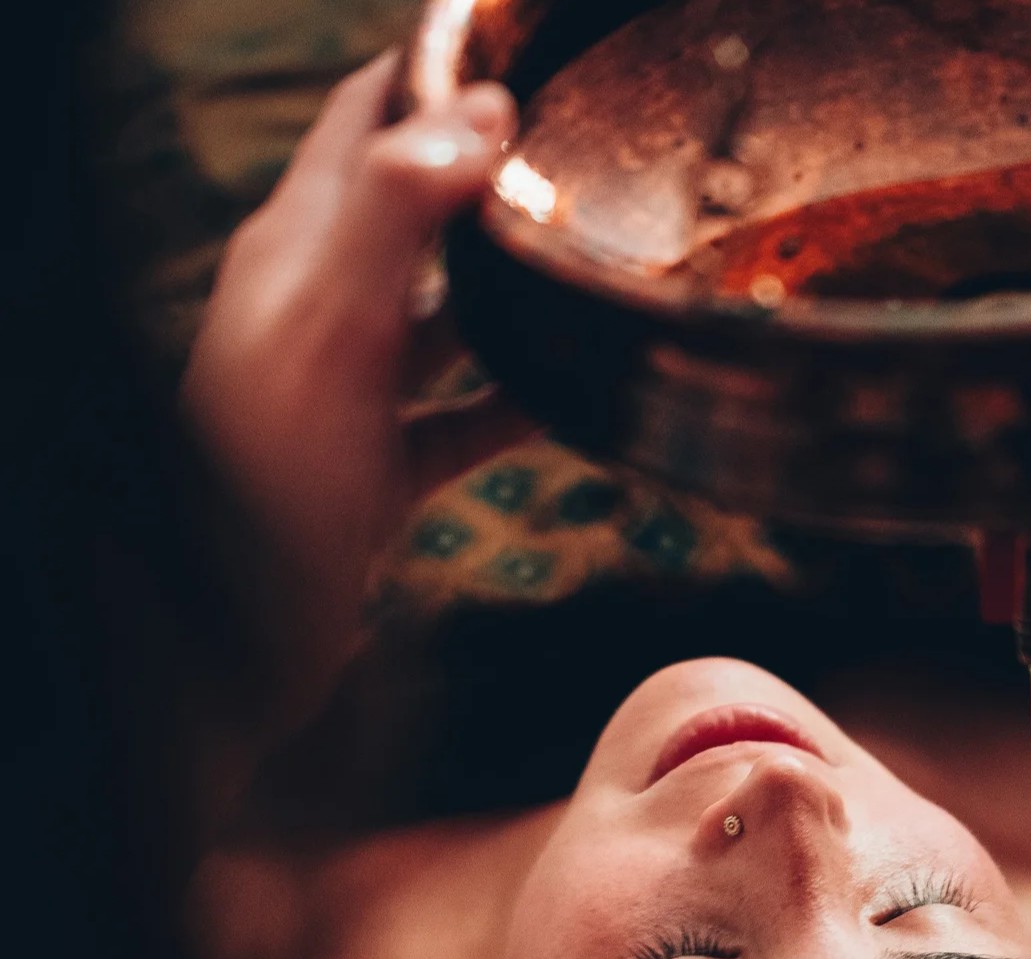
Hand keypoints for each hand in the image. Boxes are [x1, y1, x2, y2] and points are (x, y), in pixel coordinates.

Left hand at [183, 53, 529, 722]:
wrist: (237, 632)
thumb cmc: (266, 478)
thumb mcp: (325, 327)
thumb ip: (391, 213)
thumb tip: (476, 114)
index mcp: (297, 249)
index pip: (367, 118)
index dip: (436, 71)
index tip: (524, 51)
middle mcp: (323, 307)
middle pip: (419, 216)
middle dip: (498, 184)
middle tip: (589, 164)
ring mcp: (355, 391)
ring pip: (448, 319)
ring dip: (514, 294)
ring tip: (595, 274)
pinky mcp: (382, 466)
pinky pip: (464, 418)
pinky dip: (518, 403)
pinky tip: (572, 398)